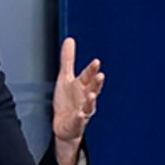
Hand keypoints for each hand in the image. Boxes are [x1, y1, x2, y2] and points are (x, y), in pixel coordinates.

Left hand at [52, 37, 103, 164]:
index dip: (92, 70)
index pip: (88, 76)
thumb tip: (70, 39)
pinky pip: (79, 121)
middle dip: (96, 83)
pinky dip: (79, 118)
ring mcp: (83, 111)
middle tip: (100, 76)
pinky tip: (79, 114)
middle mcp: (85, 98)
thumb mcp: (65, 78)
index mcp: (83, 86)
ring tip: (91, 95)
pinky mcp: (76, 123)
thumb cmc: (67, 100)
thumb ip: (68, 60)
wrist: (64, 124)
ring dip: (91, 100)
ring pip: (89, 105)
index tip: (96, 62)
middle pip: (93, 89)